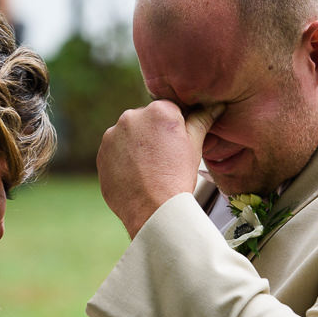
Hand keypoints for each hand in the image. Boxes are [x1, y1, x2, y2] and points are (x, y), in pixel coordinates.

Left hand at [96, 100, 222, 236]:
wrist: (153, 209)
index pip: (169, 110)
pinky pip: (115, 151)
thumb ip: (201, 121)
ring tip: (149, 169)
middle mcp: (132, 116)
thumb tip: (214, 107)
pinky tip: (136, 175)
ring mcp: (113, 135)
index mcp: (158, 110)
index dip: (174, 129)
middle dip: (153, 135)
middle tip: (163, 159)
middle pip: (146, 120)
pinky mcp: (102, 153)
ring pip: (129, 135)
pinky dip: (123, 160)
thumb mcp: (195, 146)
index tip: (176, 145)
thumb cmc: (177, 178)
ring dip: (137, 146)